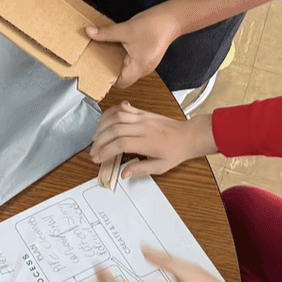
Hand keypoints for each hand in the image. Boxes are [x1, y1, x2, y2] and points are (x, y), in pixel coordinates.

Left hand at [85, 6, 177, 88]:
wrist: (174, 17)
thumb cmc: (155, 25)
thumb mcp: (126, 29)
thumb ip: (106, 33)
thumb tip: (89, 32)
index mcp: (139, 67)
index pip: (120, 83)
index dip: (107, 78)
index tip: (96, 70)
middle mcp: (144, 69)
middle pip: (123, 76)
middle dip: (110, 68)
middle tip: (97, 60)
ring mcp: (147, 63)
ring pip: (128, 68)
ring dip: (117, 60)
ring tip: (106, 52)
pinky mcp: (148, 56)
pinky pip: (133, 61)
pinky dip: (124, 55)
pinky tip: (117, 45)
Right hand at [89, 104, 215, 176]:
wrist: (188, 135)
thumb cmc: (176, 151)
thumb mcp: (161, 167)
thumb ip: (141, 169)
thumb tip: (124, 173)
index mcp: (148, 142)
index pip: (120, 144)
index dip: (106, 151)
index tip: (98, 158)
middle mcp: (143, 127)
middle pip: (114, 130)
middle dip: (100, 141)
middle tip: (93, 152)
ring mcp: (142, 117)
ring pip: (116, 117)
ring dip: (102, 126)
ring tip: (95, 138)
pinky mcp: (142, 112)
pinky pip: (123, 108)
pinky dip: (110, 112)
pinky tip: (104, 120)